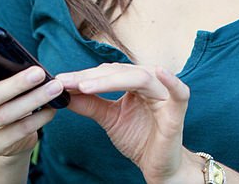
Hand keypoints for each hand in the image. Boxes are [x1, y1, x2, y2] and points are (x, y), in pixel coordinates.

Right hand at [0, 52, 60, 156]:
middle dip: (15, 84)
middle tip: (39, 72)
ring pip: (5, 115)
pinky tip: (52, 108)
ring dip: (33, 100)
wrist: (4, 135)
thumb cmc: (4, 94)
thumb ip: (2, 70)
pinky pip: (18, 131)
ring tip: (54, 88)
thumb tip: (26, 60)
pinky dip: (38, 118)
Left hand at [56, 63, 190, 183]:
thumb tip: (65, 93)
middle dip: (91, 77)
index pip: (108, 72)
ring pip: (139, 78)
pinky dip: (171, 81)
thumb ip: (91, 104)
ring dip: (111, 80)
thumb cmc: (139, 139)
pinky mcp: (178, 110)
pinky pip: (179, 92)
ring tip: (85, 86)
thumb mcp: (110, 119)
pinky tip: (158, 72)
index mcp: (135, 82)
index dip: (84, 75)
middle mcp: (150, 83)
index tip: (60, 81)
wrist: (158, 166)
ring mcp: (165, 95)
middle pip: (120, 72)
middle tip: (66, 82)